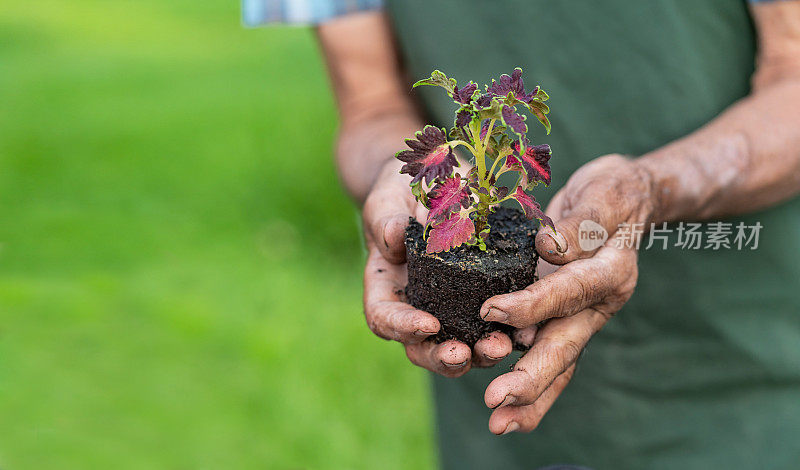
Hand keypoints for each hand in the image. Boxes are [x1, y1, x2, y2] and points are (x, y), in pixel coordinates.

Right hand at [362, 160, 518, 375]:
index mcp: (387, 287)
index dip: (403, 327)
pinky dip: (510, 331)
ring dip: (480, 353)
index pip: (384, 318)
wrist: (435, 181)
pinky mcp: (484, 297)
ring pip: (462, 344)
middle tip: (464, 354)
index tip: (428, 324)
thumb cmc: (401, 191)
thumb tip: (391, 236)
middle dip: (443, 357)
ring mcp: (452, 307)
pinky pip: (496, 322)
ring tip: (501, 347)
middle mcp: (417, 306)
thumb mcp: (388, 198)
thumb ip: (386, 217)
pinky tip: (527, 330)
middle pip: (422, 347)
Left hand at [479, 154, 655, 433]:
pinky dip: (528, 384)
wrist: (622, 202)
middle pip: (566, 344)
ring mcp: (578, 315)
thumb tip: (548, 246)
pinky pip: (545, 355)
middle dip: (531, 376)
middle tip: (496, 402)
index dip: (533, 303)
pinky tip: (505, 408)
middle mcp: (596, 303)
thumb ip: (582, 221)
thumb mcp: (605, 192)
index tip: (492, 312)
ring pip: (556, 363)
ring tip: (499, 423)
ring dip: (529, 395)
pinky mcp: (560, 317)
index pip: (569, 290)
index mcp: (611, 272)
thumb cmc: (613, 192)